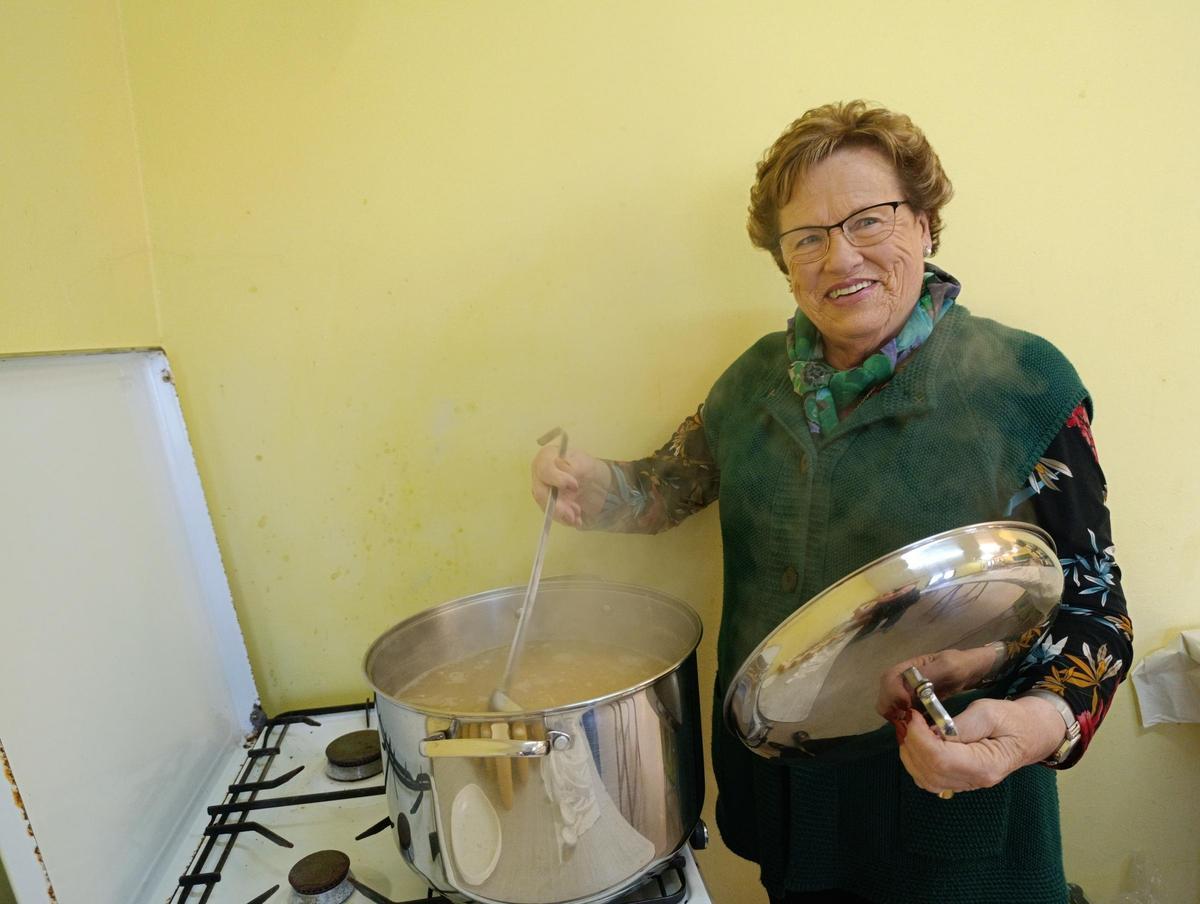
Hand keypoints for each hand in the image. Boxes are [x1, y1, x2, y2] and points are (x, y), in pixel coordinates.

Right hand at [530, 444, 610, 526]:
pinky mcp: (547, 504)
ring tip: (578, 514)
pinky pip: (552, 515)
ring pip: (546, 507)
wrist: (591, 482)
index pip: (545, 470)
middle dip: (557, 505)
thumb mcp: (583, 463)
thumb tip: (559, 464)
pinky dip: (565, 520)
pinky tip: (577, 520)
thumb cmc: (585, 467)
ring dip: (563, 514)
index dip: (558, 479)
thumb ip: (571, 465)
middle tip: (575, 512)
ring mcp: (542, 491)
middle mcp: (539, 475)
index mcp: (546, 458)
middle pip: (540, 492)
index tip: (575, 486)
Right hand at [876, 646, 1001, 722]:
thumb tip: (909, 685)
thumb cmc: (961, 665)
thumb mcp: (948, 666)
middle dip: (891, 707)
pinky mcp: (915, 703)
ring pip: (890, 704)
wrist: (972, 670)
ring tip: (911, 724)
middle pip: (885, 692)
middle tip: (906, 719)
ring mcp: (908, 691)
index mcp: (909, 667)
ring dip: (896, 715)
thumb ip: (929, 674)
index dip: (892, 692)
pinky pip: (902, 712)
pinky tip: (916, 727)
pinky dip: (904, 720)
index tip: (906, 704)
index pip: (889, 678)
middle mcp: (904, 679)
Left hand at [895, 695, 1066, 794]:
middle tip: (910, 720)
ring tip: (912, 729)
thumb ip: (960, 725)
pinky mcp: (959, 781)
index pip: (940, 759)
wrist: (1031, 733)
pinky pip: (930, 780)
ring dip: (911, 754)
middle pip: (929, 773)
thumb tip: (932, 731)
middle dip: (912, 745)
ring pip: (926, 780)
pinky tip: (918, 742)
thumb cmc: (1013, 719)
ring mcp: (967, 785)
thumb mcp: (989, 712)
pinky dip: (917, 762)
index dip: (919, 738)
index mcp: (985, 765)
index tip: (914, 716)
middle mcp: (974, 781)